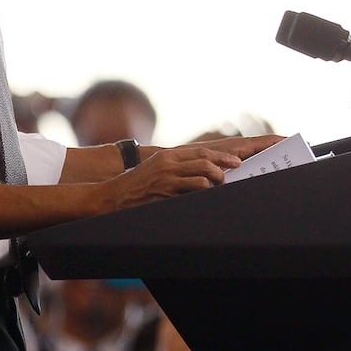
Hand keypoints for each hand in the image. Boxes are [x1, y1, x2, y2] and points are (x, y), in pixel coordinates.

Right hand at [107, 137, 278, 210]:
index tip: (235, 160)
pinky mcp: (166, 191)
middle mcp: (169, 163)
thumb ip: (176, 168)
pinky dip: (204, 189)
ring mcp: (167, 177)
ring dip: (217, 179)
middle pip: (205, 160)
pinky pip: (192, 188)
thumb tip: (202, 172)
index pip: (200, 153)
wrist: (114, 196)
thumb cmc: (137, 186)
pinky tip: (209, 192)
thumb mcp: (156, 169)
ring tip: (222, 184)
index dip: (220, 156)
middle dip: (224, 163)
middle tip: (236, 168)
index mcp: (168, 156)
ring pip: (202, 174)